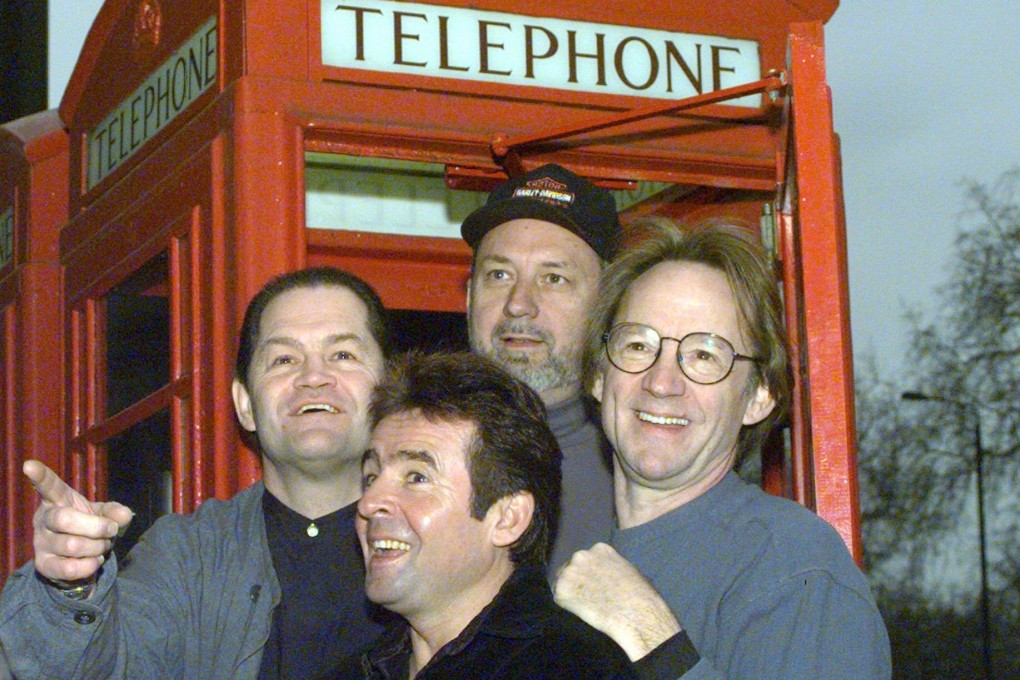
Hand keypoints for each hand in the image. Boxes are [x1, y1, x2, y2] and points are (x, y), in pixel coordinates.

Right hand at [25, 460, 133, 583]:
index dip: (40, 476)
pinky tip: (94, 561)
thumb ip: (114, 511)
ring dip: (97, 547)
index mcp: (58, 500)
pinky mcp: (44, 566)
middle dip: (96, 527)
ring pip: (71, 545)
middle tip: (110, 530)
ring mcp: (41, 543)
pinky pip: (69, 568)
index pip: (48, 486)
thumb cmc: (88, 528)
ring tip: (102, 546)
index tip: (29, 465)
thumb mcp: (103, 514)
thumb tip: (125, 515)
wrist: (78, 558)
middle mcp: (44, 519)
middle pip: (65, 519)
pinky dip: (90, 565)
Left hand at [554, 542, 681, 660]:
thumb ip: (612, 567)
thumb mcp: (628, 570)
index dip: (589, 573)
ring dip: (570, 592)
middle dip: (577, 580)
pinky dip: (567, 606)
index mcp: (599, 549)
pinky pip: (560, 598)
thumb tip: (607, 573)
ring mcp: (569, 572)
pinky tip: (579, 612)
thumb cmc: (640, 594)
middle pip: (572, 567)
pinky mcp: (562, 591)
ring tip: (583, 605)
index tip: (594, 584)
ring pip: (563, 582)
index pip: (586, 559)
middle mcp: (581, 555)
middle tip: (586, 596)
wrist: (634, 613)